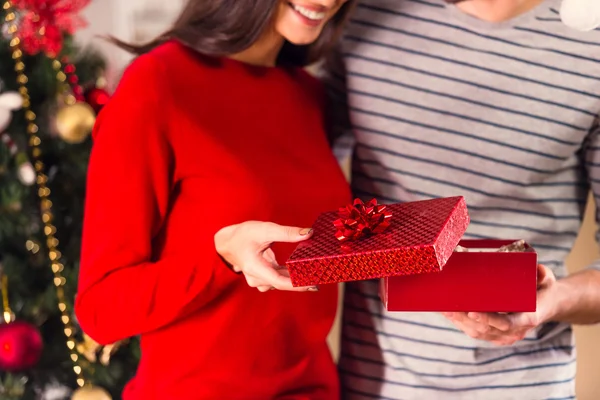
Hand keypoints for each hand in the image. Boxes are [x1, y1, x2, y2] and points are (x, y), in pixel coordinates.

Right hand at [215, 221, 316, 292]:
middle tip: (321, 278)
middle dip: (302, 282)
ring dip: (297, 279)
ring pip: (282, 283)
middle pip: (283, 284)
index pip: (280, 282)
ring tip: (316, 273)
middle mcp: (257, 278)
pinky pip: (280, 279)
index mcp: (255, 269)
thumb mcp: (265, 229)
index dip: (297, 285)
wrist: (227, 242)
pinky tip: (305, 271)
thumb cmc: (243, 235)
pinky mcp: (264, 276)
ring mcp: (260, 279)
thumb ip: (287, 233)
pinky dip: (291, 275)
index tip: (314, 283)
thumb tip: (309, 233)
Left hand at [442, 264, 557, 345]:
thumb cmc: (543, 289)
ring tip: (444, 309)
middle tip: (449, 307)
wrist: (546, 304)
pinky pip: (476, 332)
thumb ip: (544, 275)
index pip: (506, 323)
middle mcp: (515, 331)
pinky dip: (461, 324)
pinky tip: (448, 315)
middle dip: (465, 318)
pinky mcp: (496, 336)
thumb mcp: (548, 280)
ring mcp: (505, 336)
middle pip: (486, 329)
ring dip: (459, 322)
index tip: (472, 312)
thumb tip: (538, 269)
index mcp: (528, 319)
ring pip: (478, 332)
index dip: (488, 319)